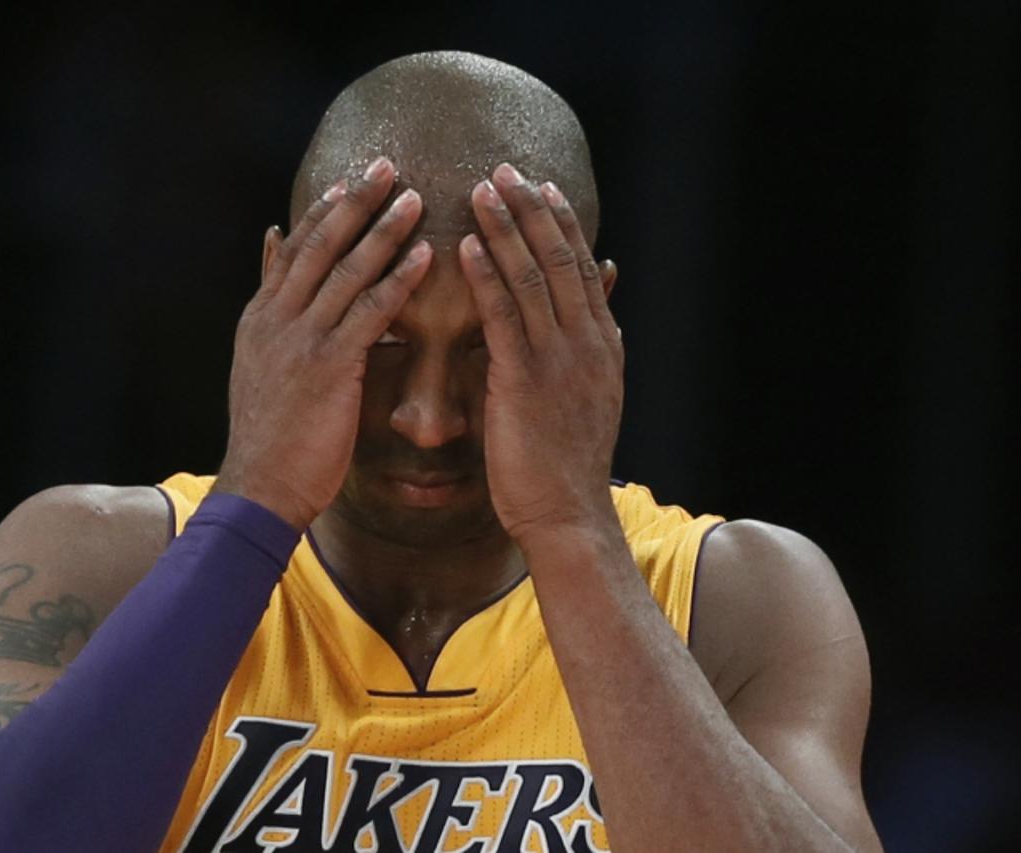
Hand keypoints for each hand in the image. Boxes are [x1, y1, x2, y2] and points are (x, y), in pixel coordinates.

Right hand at [213, 157, 431, 529]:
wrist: (260, 486)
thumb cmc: (269, 435)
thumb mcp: (258, 365)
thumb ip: (272, 309)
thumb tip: (271, 251)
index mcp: (261, 318)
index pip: (293, 249)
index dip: (323, 212)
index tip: (351, 180)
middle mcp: (276, 319)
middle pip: (318, 244)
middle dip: (354, 201)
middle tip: (387, 164)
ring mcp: (300, 340)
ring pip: (346, 270)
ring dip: (383, 230)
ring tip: (414, 197)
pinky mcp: (329, 367)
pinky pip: (369, 312)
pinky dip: (398, 280)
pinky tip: (425, 257)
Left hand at [458, 163, 622, 543]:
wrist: (568, 516)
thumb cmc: (564, 465)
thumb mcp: (585, 399)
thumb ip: (579, 352)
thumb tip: (581, 311)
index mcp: (601, 346)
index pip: (581, 268)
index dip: (561, 225)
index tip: (543, 188)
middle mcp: (586, 343)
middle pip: (560, 259)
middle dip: (533, 210)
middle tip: (506, 169)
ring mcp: (559, 360)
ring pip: (533, 277)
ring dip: (507, 228)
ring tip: (483, 189)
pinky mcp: (524, 381)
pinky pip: (504, 317)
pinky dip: (487, 276)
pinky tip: (469, 245)